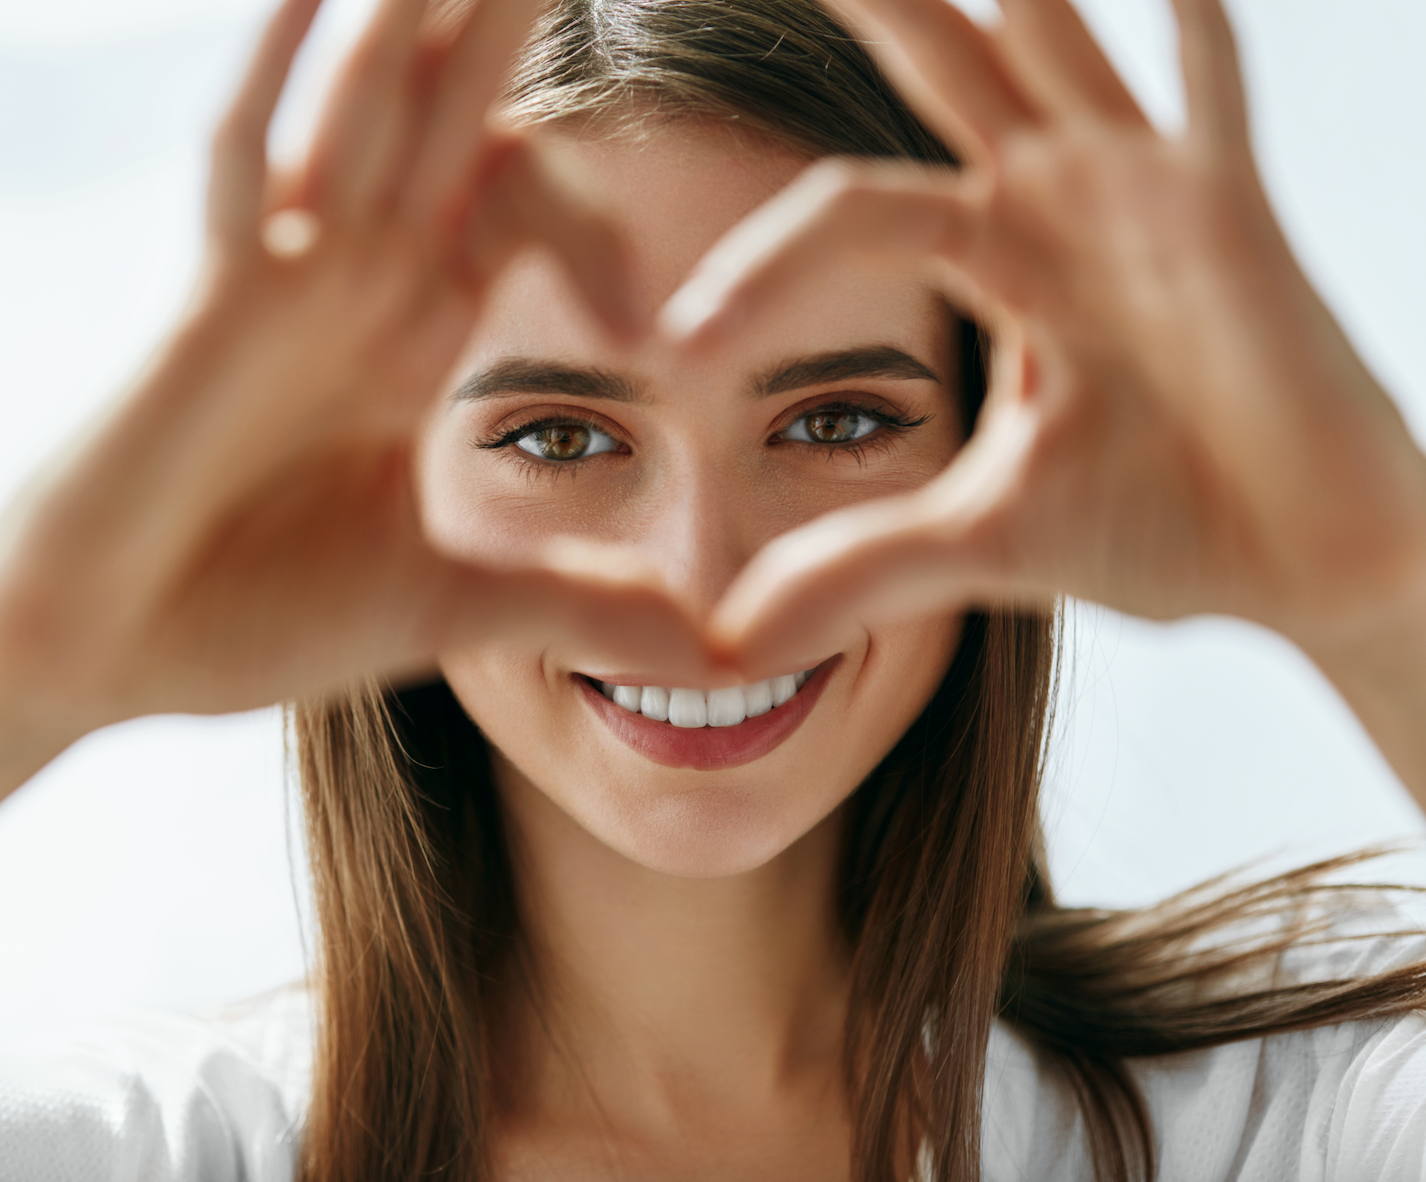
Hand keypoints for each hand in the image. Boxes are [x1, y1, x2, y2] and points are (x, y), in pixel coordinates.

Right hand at [0, 0, 710, 728]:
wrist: (101, 656)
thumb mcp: (450, 607)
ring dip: (420, 16)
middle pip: (450, 111)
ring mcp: (282, 280)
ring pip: (366, 105)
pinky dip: (279, 79)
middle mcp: (354, 279)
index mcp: (410, 331)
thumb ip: (578, 607)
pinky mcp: (212, 308)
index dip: (593, 226)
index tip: (652, 336)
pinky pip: (243, 166)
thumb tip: (717, 654)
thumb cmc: (247, 618)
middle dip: (508, 19)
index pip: (517, 202)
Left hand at [660, 0, 1425, 685]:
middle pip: (941, 68)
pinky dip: (1197, 42)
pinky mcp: (1237, 222)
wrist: (1306, 565)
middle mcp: (1062, 201)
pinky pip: (1213, 106)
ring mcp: (1149, 196)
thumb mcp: (981, 544)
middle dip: (873, 3)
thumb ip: (856, 568)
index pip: (846, 211)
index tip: (676, 347)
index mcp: (996, 254)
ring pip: (1055, 50)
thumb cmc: (1165, 527)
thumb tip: (725, 643)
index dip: (759, 267)